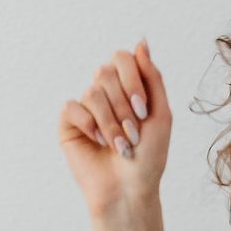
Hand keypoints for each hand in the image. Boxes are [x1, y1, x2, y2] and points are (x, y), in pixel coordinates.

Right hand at [57, 39, 172, 216]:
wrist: (130, 189)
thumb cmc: (149, 157)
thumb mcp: (161, 113)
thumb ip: (152, 76)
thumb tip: (140, 41)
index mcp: (128, 86)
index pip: (122, 58)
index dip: (132, 80)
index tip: (142, 110)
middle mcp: (106, 92)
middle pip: (105, 72)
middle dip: (123, 106)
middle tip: (133, 133)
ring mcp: (86, 107)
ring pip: (92, 93)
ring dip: (110, 122)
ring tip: (120, 145)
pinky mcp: (69, 123)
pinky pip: (73, 107)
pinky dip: (90, 126)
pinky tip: (98, 143)